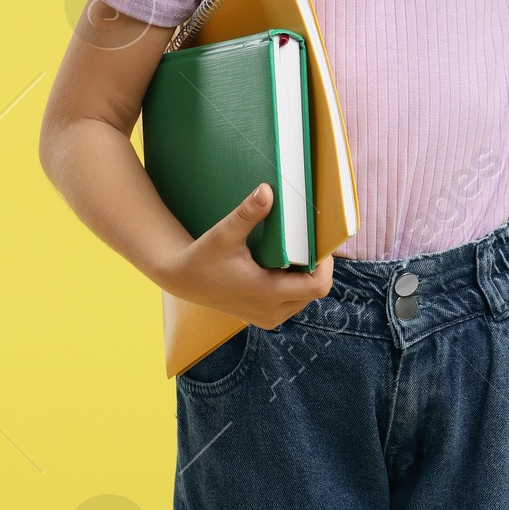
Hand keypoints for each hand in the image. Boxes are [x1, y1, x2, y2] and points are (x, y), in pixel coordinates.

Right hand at [165, 183, 333, 327]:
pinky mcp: (265, 318)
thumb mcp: (224, 234)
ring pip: (305, 298)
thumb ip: (247, 214)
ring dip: (305, 277)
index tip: (318, 244)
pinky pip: (293, 302)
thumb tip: (266, 190)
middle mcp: (271, 312)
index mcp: (266, 293)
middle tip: (307, 243)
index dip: (326, 265)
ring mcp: (268, 318)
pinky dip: (293, 285)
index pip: (317, 286)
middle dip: (315, 267)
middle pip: (314, 291)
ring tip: (294, 253)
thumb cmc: (203, 256)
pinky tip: (282, 265)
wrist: (182, 280)